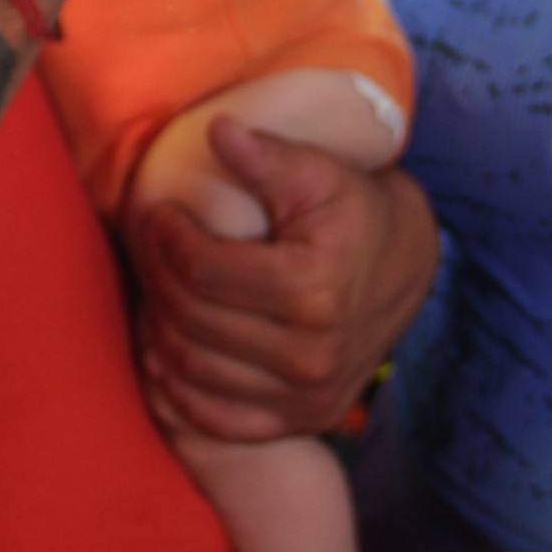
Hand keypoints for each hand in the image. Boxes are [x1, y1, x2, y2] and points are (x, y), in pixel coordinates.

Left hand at [126, 116, 437, 442]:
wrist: (404, 268)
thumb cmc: (353, 210)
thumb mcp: (319, 172)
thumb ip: (267, 155)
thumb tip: (217, 130)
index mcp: (314, 289)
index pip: (201, 270)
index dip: (165, 238)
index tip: (158, 214)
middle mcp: (311, 354)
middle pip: (191, 321)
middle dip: (155, 278)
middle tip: (147, 247)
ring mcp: (306, 396)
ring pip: (193, 372)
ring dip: (158, 330)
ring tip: (156, 289)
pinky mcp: (301, 420)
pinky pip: (216, 420)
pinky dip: (177, 391)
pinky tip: (165, 350)